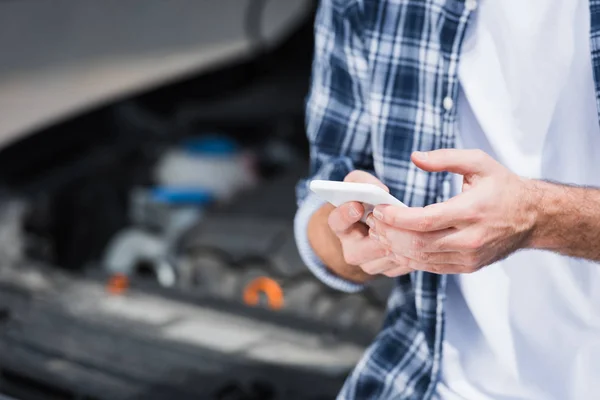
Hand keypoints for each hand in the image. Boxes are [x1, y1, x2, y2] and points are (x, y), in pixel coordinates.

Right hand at [327, 171, 411, 277]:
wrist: (374, 224)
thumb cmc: (365, 198)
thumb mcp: (358, 184)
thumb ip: (364, 182)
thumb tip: (382, 192)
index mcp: (340, 226)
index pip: (337, 222)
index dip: (346, 215)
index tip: (357, 206)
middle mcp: (351, 250)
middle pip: (367, 246)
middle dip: (384, 231)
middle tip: (397, 217)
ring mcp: (369, 264)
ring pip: (388, 256)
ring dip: (402, 240)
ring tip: (413, 224)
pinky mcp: (387, 271)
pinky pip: (403, 263)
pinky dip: (413, 250)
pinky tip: (420, 235)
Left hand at [368, 149, 537, 273]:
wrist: (534, 218)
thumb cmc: (503, 187)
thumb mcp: (479, 162)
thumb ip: (445, 158)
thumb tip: (415, 157)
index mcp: (472, 211)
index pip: (425, 220)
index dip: (397, 217)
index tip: (379, 209)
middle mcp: (470, 238)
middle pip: (419, 243)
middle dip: (390, 234)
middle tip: (373, 222)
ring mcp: (469, 257)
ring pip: (422, 259)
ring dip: (395, 248)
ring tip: (379, 233)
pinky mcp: (468, 267)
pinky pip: (432, 267)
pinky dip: (410, 258)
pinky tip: (396, 246)